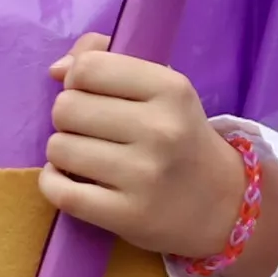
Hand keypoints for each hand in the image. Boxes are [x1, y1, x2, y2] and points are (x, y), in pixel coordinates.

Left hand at [43, 33, 277, 276]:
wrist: (224, 204)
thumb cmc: (182, 137)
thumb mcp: (163, 88)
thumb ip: (109, 61)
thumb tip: (55, 69)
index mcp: (171, 89)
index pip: (88, 68)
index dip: (78, 80)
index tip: (94, 96)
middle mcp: (161, 130)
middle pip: (66, 107)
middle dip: (69, 118)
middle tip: (91, 131)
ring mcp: (144, 175)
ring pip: (59, 148)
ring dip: (64, 152)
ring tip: (88, 158)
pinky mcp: (128, 215)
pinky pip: (60, 191)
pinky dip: (53, 183)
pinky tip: (70, 180)